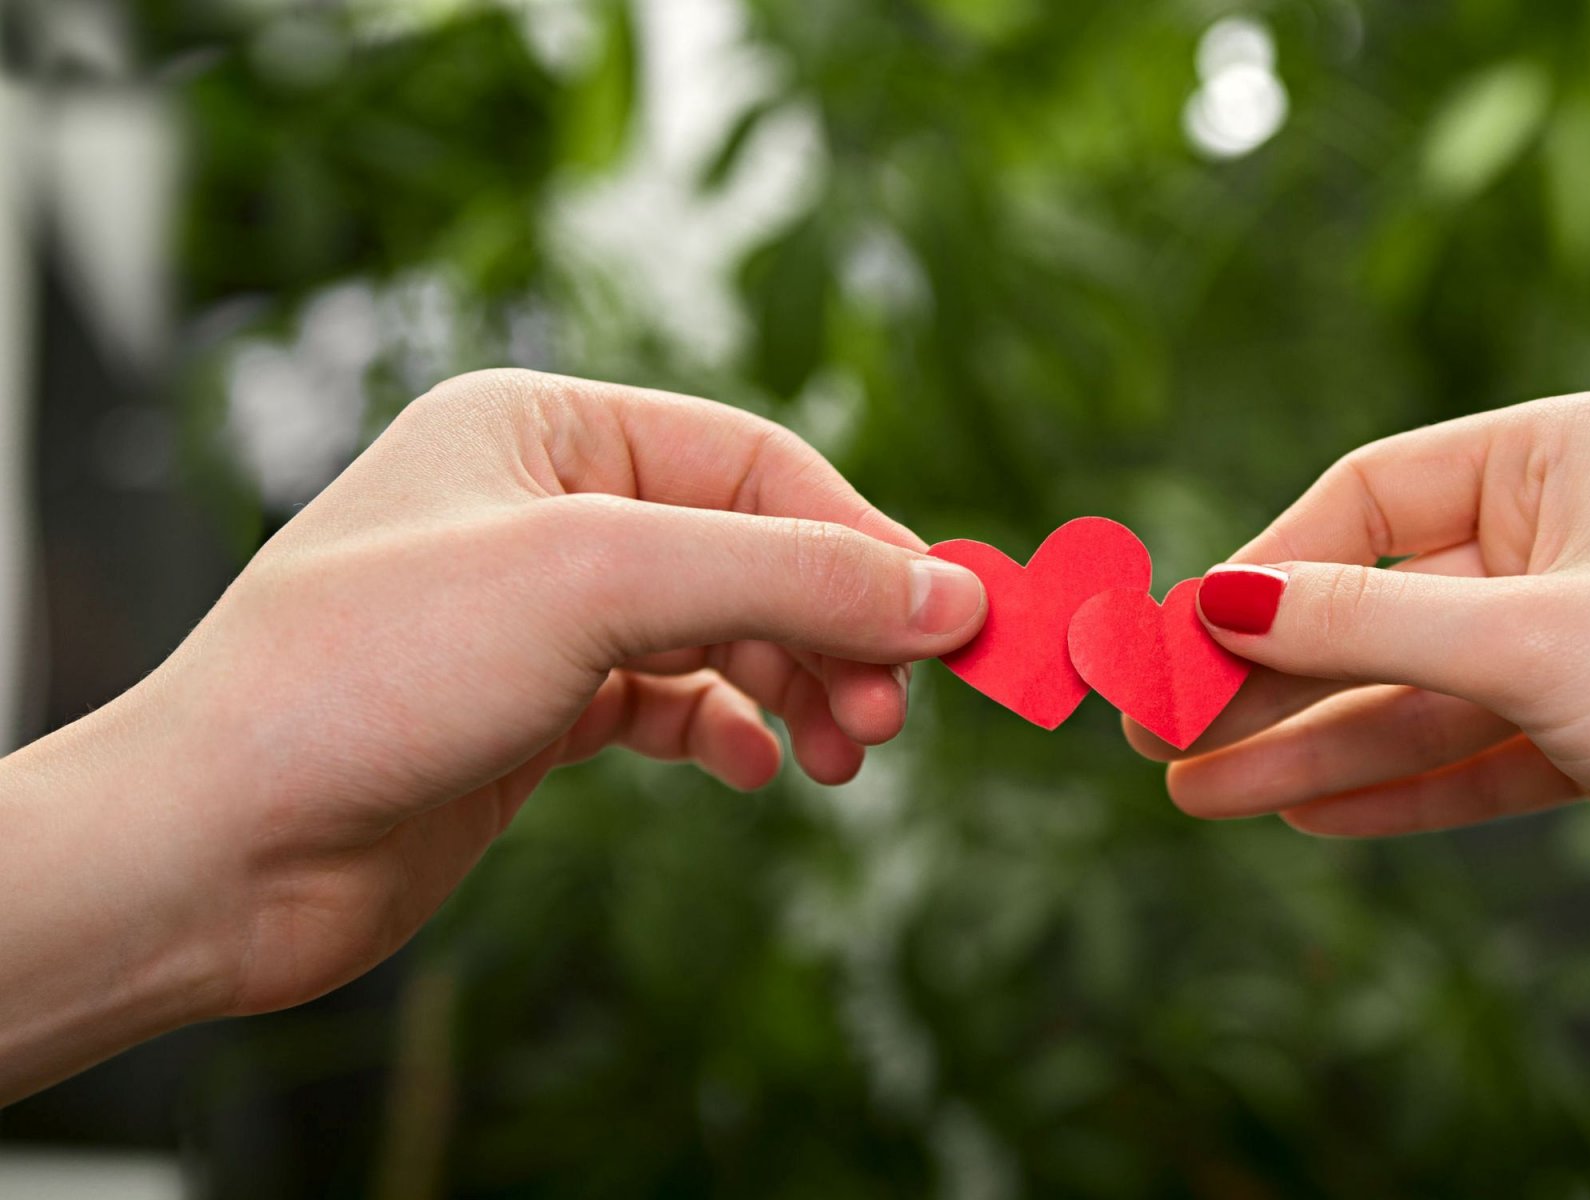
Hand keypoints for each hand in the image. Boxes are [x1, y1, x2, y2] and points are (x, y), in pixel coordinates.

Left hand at [0, 370, 984, 1098]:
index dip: (857, 539)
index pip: (753, 460)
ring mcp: (537, 613)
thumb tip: (945, 593)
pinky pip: (671, 703)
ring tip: (842, 755)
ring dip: (795, 686)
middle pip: (747, 548)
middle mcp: (543, 507)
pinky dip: (727, 732)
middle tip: (890, 715)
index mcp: (543, 424)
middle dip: (830, 628)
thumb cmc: (373, 672)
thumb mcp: (600, 583)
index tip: (945, 622)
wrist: (221, 847)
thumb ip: (786, 577)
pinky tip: (754, 770)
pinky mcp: (531, 710)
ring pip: (719, 631)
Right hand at [1130, 393, 1589, 1007]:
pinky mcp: (1585, 731)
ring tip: (1196, 790)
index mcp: (1558, 456)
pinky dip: (1383, 781)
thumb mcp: (1529, 640)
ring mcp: (1570, 638)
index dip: (1261, 569)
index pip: (1364, 498)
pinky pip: (1455, 750)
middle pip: (1371, 601)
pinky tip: (1294, 809)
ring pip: (1404, 688)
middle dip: (1267, 672)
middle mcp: (1559, 537)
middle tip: (1160, 725)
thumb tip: (1216, 599)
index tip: (1173, 634)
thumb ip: (1364, 621)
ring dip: (1303, 743)